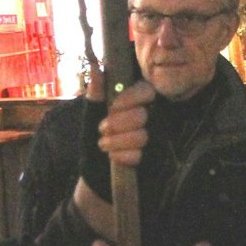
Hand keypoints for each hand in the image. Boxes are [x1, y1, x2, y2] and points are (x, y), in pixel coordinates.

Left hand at [75, 80, 157, 203]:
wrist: (96, 177)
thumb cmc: (94, 142)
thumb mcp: (91, 116)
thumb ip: (95, 94)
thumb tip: (97, 69)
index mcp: (134, 103)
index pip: (145, 90)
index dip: (130, 98)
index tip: (112, 107)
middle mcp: (147, 118)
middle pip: (141, 114)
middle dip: (117, 124)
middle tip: (103, 130)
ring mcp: (153, 138)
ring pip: (141, 135)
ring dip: (116, 142)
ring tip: (104, 145)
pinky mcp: (154, 158)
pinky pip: (140, 154)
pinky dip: (121, 157)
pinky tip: (114, 158)